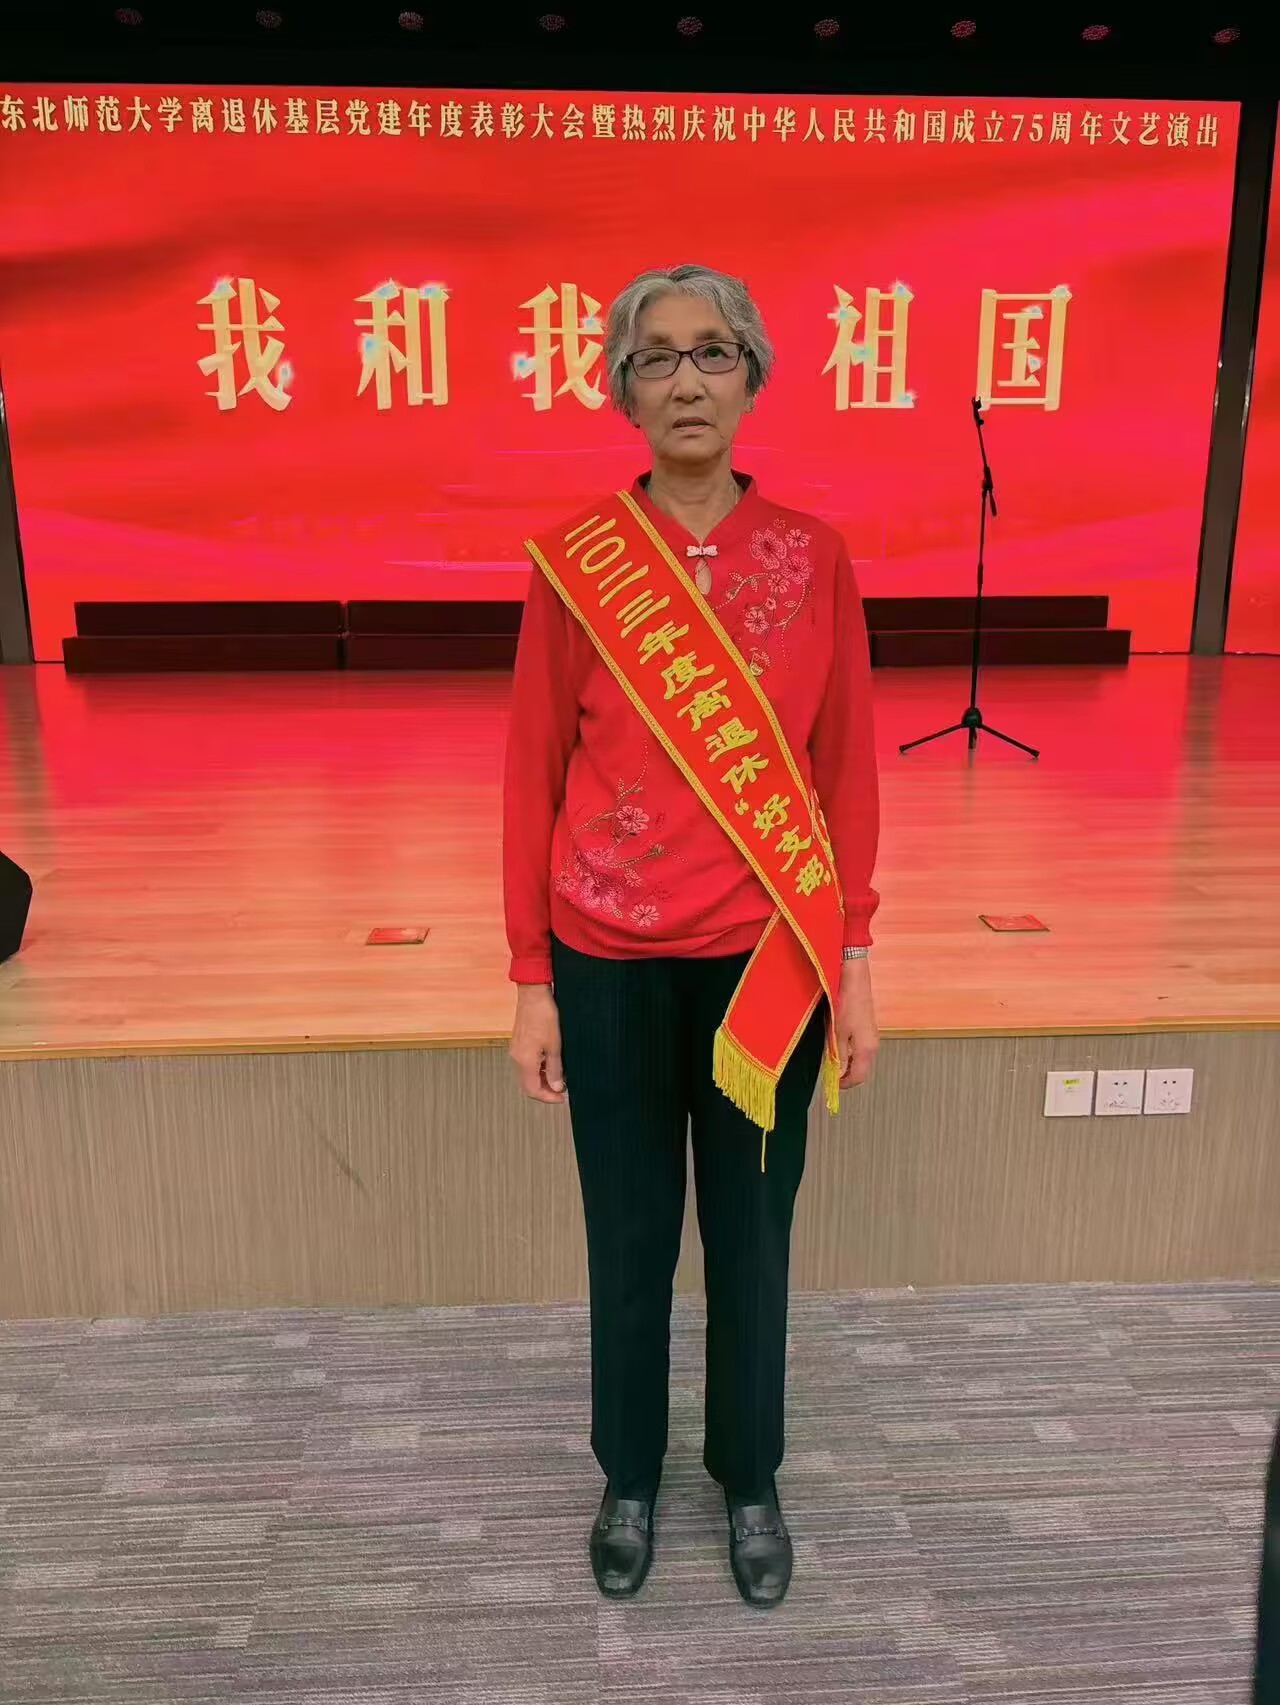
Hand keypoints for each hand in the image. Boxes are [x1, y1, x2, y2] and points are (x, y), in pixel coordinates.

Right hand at [509, 985, 566, 1103]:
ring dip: (542, 1079)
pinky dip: (538, 1068)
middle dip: (544, 1090)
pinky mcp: (519, 1043)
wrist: (533, 994)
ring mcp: (516, 1050)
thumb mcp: (554, 1046)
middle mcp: (517, 1057)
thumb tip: (556, 1087)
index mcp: (524, 1061)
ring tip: (558, 1076)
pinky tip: (550, 1063)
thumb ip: (555, 1069)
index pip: (533, 1090)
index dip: (548, 1097)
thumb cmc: (543, 1015)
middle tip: (560, 1090)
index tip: (561, 1098)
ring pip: (527, 1074)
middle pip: (528, 1084)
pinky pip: (527, 1063)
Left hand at [835, 956, 877, 1088]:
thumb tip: (838, 1074)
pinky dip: (848, 1050)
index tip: (831, 1085)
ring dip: (845, 1061)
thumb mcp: (837, 1033)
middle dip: (844, 1073)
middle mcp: (873, 1043)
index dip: (844, 1084)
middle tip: (828, 1071)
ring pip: (859, 1057)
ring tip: (829, 1056)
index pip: (859, 1077)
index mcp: (867, 1048)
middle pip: (861, 1069)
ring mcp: (871, 1034)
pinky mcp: (867, 1026)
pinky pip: (859, 1046)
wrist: (853, 977)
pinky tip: (836, 1042)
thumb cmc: (846, 1001)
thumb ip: (838, 1055)